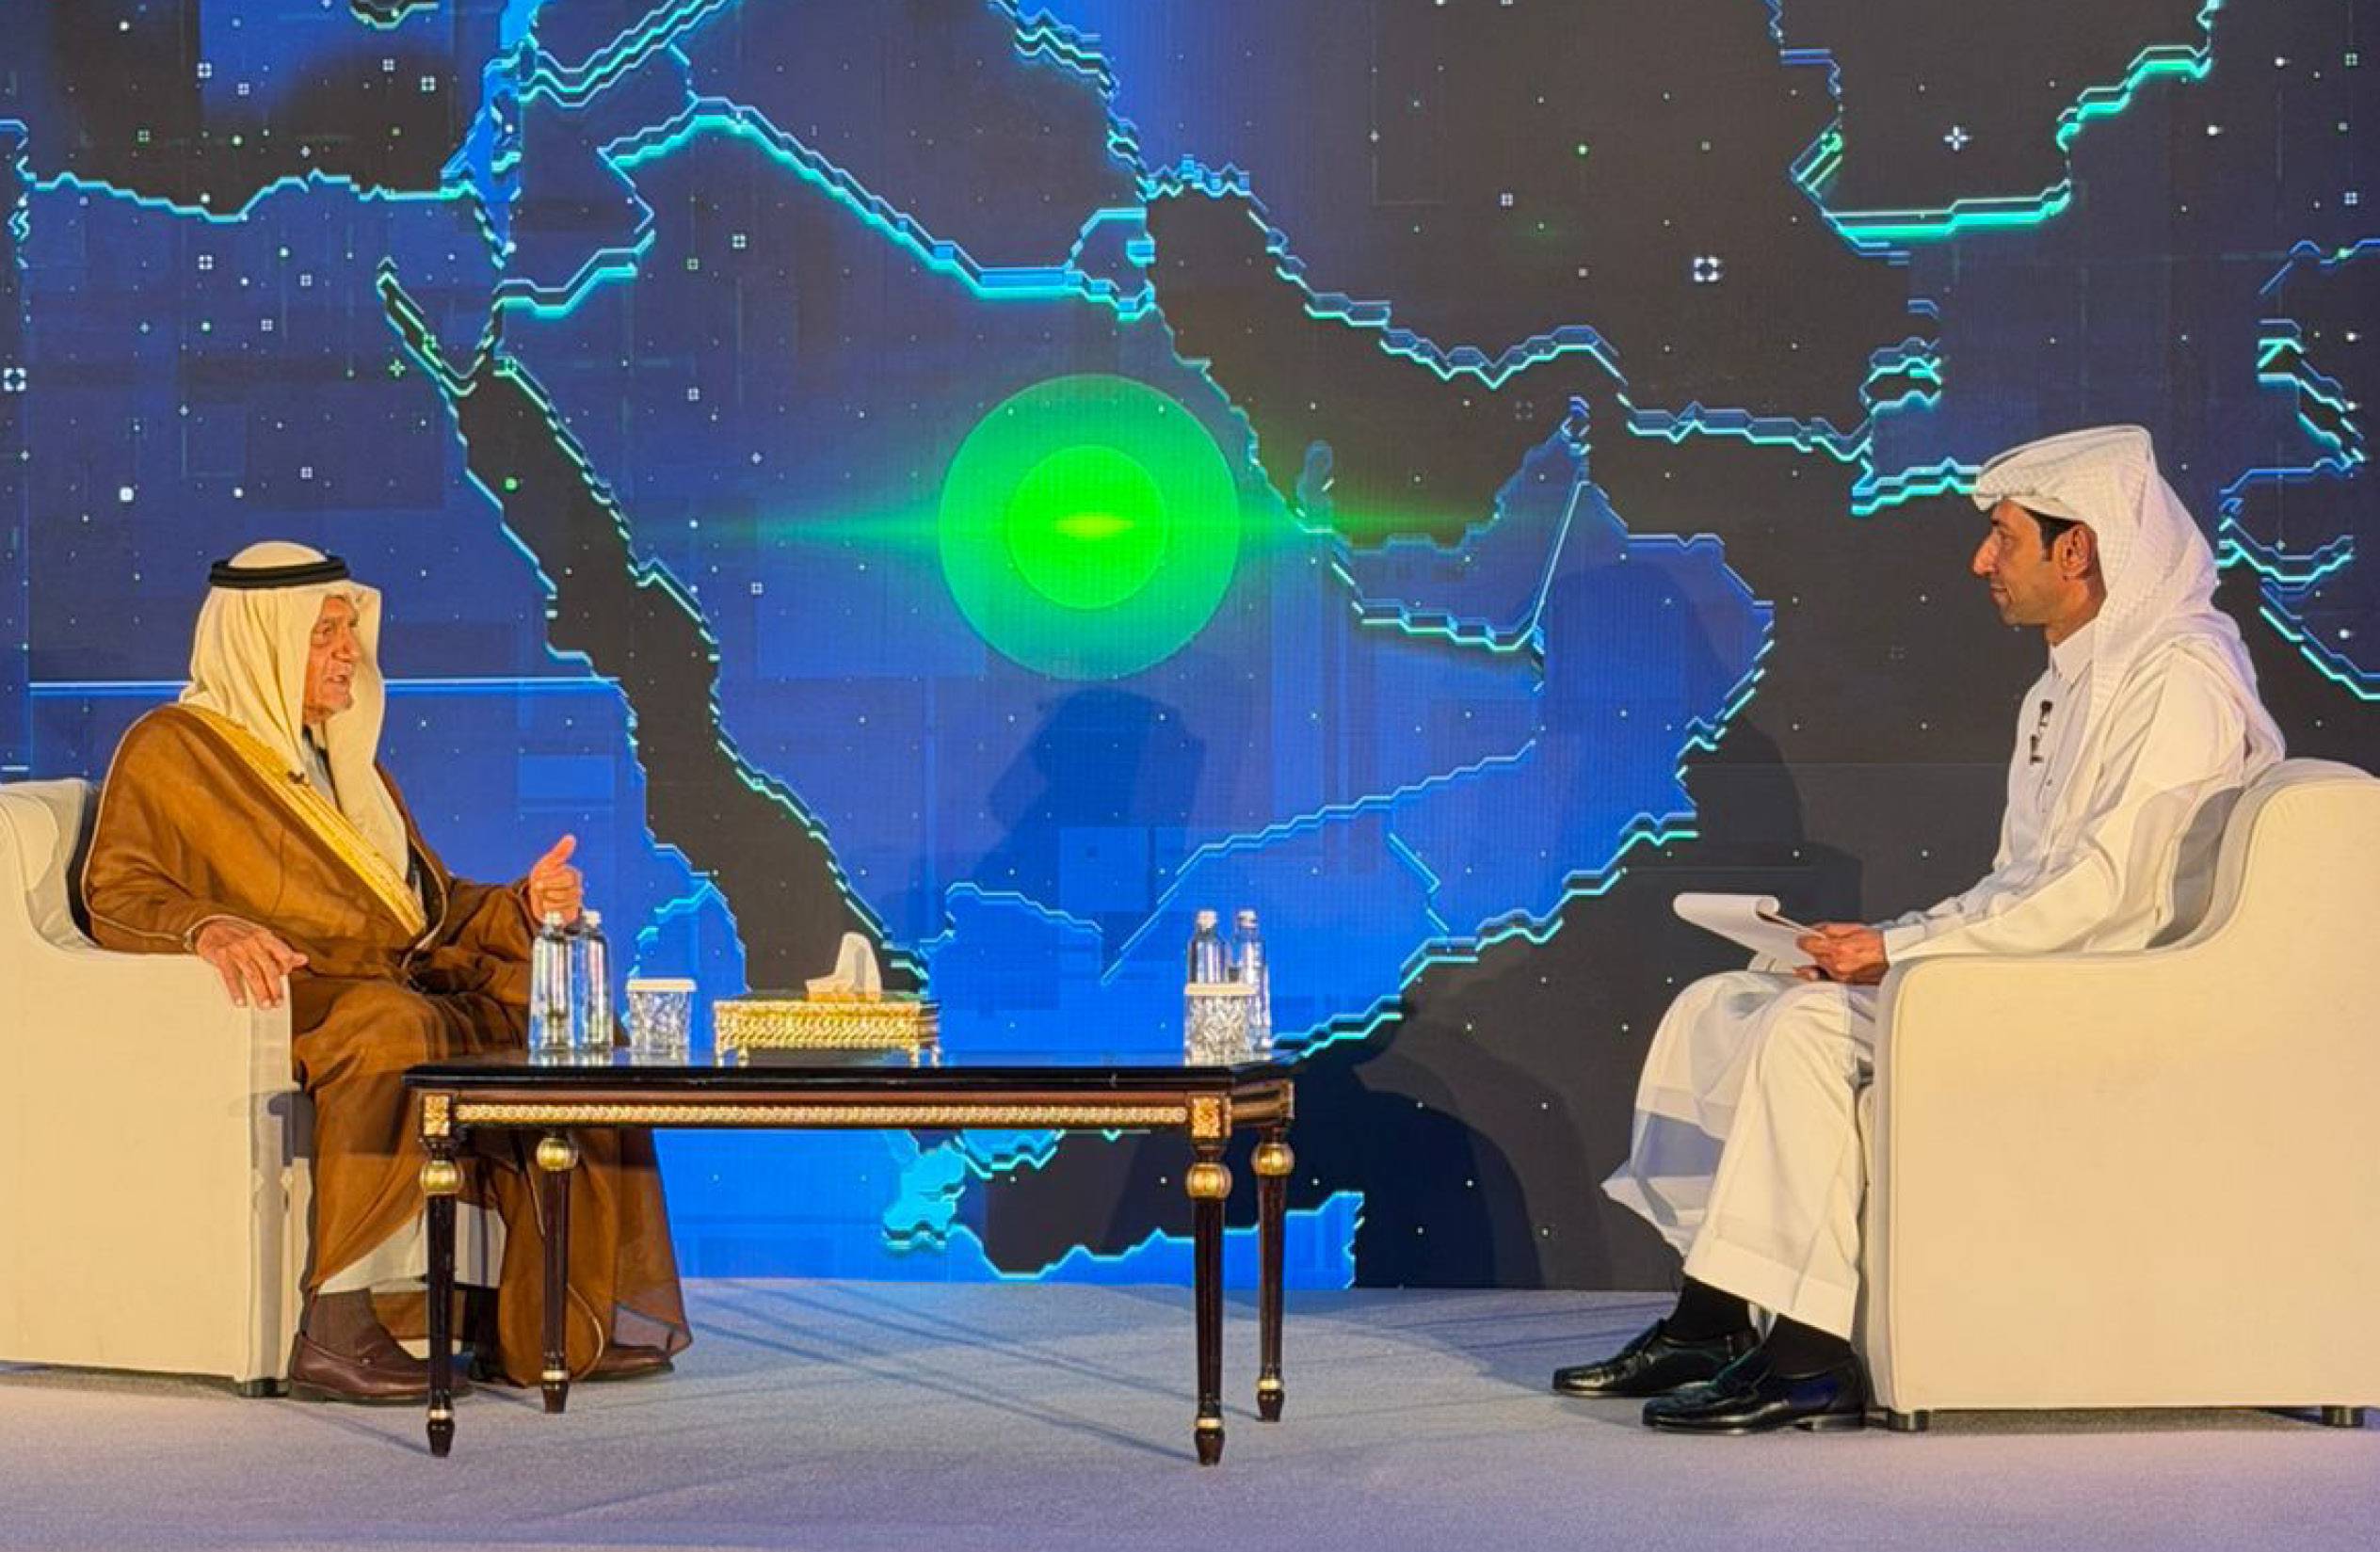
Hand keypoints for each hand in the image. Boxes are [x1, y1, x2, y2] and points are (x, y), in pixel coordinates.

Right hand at [192, 918, 307, 1008]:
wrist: (209, 924)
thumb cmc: (239, 933)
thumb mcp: (262, 937)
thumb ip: (281, 950)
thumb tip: (303, 959)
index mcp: (265, 936)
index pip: (283, 955)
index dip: (287, 970)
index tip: (285, 982)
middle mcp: (252, 941)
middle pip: (269, 968)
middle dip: (275, 988)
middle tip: (277, 1003)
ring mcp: (236, 948)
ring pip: (252, 974)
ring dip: (259, 992)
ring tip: (265, 1005)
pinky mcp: (220, 955)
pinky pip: (230, 976)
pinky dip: (236, 990)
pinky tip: (240, 1001)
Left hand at [526, 833, 583, 925]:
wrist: (535, 896)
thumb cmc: (542, 876)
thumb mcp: (548, 862)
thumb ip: (560, 852)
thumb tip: (571, 837)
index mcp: (574, 874)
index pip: (567, 877)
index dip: (550, 879)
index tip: (539, 879)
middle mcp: (577, 887)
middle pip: (567, 890)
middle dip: (549, 890)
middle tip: (540, 888)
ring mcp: (574, 901)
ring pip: (563, 901)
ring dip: (548, 898)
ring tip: (544, 896)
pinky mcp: (569, 913)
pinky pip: (560, 911)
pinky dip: (549, 908)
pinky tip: (547, 904)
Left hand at [1793, 923, 1887, 985]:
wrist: (1895, 957)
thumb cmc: (1878, 942)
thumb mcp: (1852, 927)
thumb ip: (1828, 929)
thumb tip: (1812, 930)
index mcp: (1838, 949)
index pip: (1806, 944)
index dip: (1804, 939)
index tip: (1805, 938)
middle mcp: (1837, 965)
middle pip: (1813, 956)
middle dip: (1818, 950)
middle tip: (1829, 944)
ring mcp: (1840, 977)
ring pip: (1821, 967)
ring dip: (1825, 960)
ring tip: (1841, 954)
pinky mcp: (1846, 984)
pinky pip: (1829, 977)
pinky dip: (1830, 971)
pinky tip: (1839, 965)